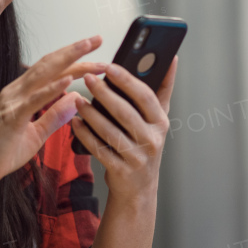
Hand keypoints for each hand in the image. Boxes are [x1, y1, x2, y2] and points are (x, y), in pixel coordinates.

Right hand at [0, 36, 106, 189]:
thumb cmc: (1, 152)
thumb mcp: (37, 134)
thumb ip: (55, 116)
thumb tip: (76, 99)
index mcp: (22, 93)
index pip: (53, 70)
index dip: (74, 59)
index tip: (96, 55)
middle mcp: (16, 91)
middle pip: (50, 64)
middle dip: (75, 50)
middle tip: (97, 39)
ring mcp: (13, 101)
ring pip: (43, 74)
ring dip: (69, 61)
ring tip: (89, 51)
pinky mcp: (12, 116)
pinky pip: (34, 99)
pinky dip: (52, 89)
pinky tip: (69, 81)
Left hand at [70, 55, 177, 201]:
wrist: (138, 189)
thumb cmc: (144, 146)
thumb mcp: (157, 120)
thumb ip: (163, 90)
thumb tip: (172, 59)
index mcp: (161, 122)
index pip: (145, 96)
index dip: (127, 80)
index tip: (109, 66)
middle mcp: (152, 140)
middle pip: (125, 112)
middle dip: (104, 93)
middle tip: (87, 77)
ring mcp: (137, 157)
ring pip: (109, 131)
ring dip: (90, 113)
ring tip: (77, 99)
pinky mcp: (121, 171)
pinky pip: (98, 149)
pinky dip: (85, 135)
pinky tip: (75, 122)